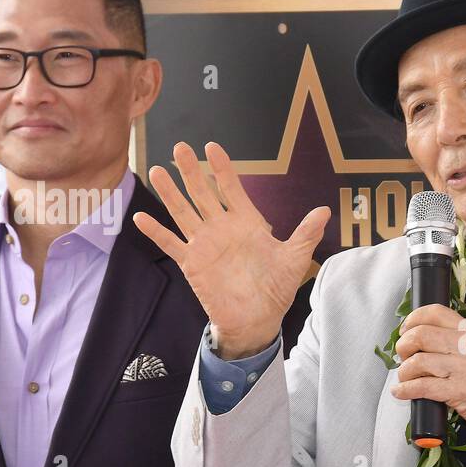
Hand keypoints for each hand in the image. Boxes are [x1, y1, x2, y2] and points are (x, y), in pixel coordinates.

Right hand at [133, 141, 330, 358]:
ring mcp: (205, 245)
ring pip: (184, 213)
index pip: (232, 189)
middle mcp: (222, 229)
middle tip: (180, 147)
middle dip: (192, 171)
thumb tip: (325, 211)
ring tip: (157, 171)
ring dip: (170, 193)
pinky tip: (140, 218)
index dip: (222, 169)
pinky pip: (171, 244)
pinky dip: (157, 232)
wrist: (259, 319)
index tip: (212, 147)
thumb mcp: (294, 258)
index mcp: (246, 223)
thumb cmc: (276, 288)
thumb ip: (306, 233)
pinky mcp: (193, 264)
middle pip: (203, 194)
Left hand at [390, 304, 465, 466]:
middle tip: (403, 357)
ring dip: (404, 372)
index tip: (405, 330)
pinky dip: (407, 390)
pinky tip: (403, 393)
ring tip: (405, 379)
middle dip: (403, 347)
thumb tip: (424, 342)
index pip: (435, 312)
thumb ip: (460, 345)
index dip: (412, 319)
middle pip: (421, 335)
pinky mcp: (461, 392)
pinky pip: (424, 386)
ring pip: (419, 361)